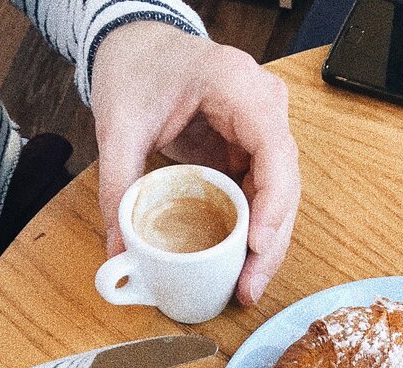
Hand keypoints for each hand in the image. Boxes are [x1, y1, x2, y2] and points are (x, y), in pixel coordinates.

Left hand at [91, 24, 299, 305]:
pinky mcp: (252, 151)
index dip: (272, 204)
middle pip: (285, 183)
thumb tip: (119, 251)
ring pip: (280, 196)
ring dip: (267, 246)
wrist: (137, 44)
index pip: (274, 150)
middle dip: (270, 243)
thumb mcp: (118, 125)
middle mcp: (264, 107)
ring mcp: (263, 130)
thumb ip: (117, 187)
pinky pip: (263, 196)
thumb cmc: (136, 68)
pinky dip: (254, 233)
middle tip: (248, 288)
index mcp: (238, 86)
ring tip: (246, 288)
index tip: (257, 245)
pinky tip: (242, 266)